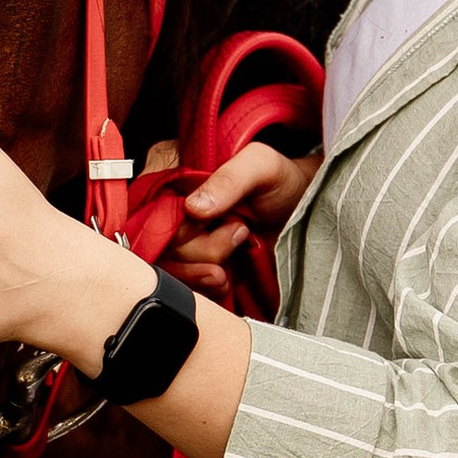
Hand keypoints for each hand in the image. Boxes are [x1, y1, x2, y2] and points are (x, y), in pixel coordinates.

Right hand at [165, 140, 320, 289]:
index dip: (174, 226)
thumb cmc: (283, 182)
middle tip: (240, 234)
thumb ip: (229, 179)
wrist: (307, 214)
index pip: (150, 212)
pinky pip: (186, 290)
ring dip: (203, 275)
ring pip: (171, 272)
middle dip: (202, 250)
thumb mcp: (261, 166)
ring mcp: (186, 246)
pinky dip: (207, 292)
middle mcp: (175, 216)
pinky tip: (228, 281)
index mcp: (177, 183)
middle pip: (162, 247)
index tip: (207, 223)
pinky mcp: (199, 271)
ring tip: (233, 262)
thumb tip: (193, 208)